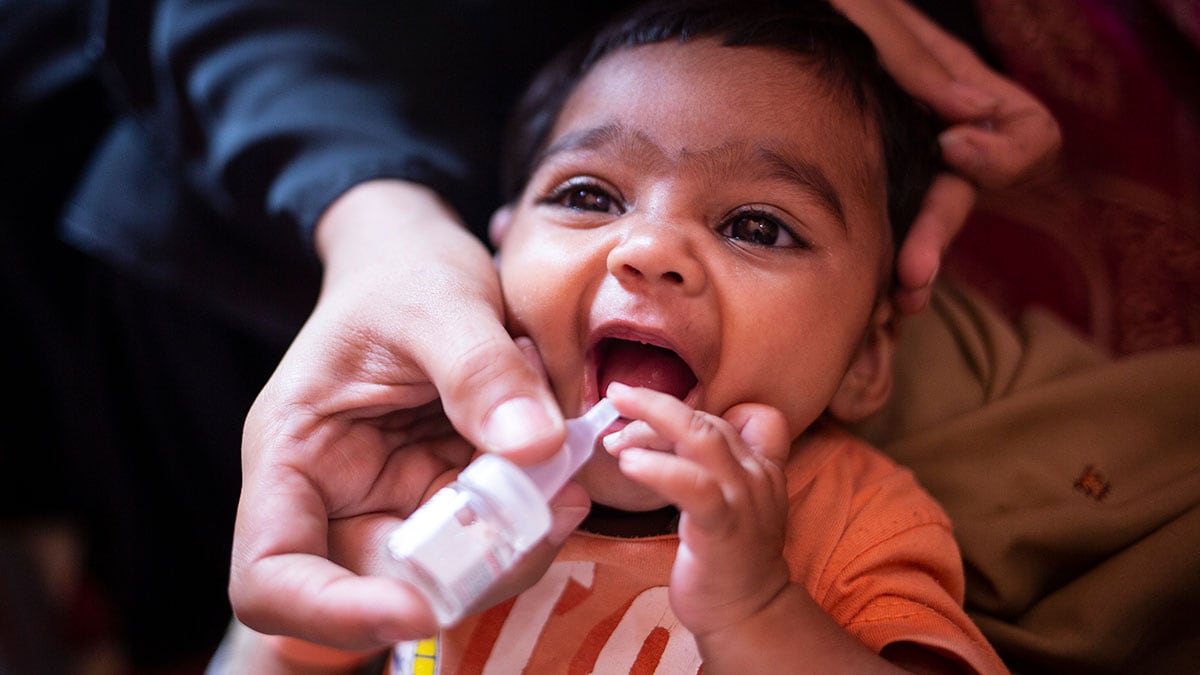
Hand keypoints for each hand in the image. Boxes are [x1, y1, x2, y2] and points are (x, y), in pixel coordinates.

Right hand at [229, 180, 570, 649]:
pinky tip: (564, 475)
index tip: (416, 610)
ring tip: (565, 487)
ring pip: (448, 574)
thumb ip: (479, 370)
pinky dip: (531, 520)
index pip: (270, 575)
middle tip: (545, 518)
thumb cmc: (401, 272)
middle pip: (379, 587)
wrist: (420, 257)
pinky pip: (490, 537)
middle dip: (466, 573)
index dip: (330, 614)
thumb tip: (536, 448)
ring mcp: (396, 501)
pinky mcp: (448, 496)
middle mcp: (335, 495)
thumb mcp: (437, 302)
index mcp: (292, 454)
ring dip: (512, 549)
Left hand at [601, 383, 792, 636]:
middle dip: (655, 405)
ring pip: (701, 439)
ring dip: (651, 425)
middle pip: (706, 419)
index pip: (735, 411)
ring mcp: (743, 500)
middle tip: (615, 398)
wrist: (748, 617)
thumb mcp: (727, 501)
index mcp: (759, 465)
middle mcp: (756, 475)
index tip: (648, 413)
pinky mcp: (723, 528)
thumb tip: (657, 437)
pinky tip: (628, 464)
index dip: (692, 405)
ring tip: (613, 437)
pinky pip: (693, 487)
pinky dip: (658, 469)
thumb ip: (707, 466)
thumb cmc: (726, 559)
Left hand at [832, 0, 1061, 312]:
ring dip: (913, 259)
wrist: (755, 14)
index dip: (1003, 153)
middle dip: (939, 234)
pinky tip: (862, 291)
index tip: (953, 147)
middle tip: (913, 274)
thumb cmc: (827, 2)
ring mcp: (893, 156)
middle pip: (963, 193)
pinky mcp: (851, 177)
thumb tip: (972, 118)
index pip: (1027, 133)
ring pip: (919, 221)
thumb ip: (917, 60)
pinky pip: (878, 224)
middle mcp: (934, 127)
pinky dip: (876, 257)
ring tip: (894, 299)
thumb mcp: (871, 14)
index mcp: (955, 84)